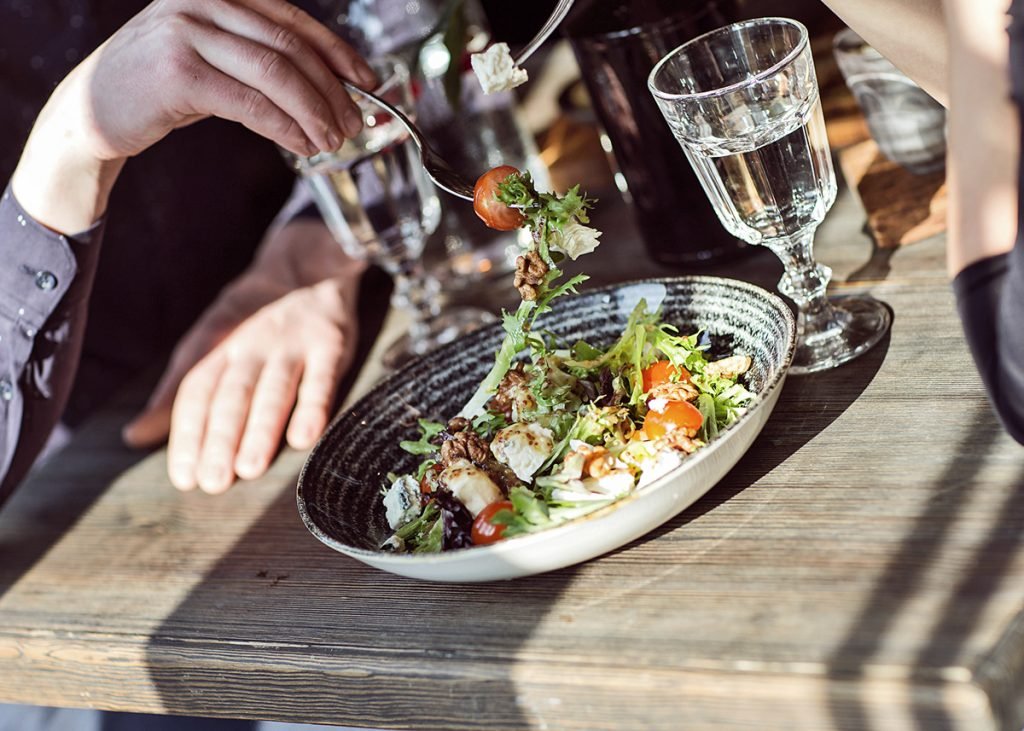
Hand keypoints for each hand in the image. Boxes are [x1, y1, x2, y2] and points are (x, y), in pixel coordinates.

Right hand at [13, 0, 375, 233]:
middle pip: (290, 46)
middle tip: (355, 123)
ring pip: (276, 73)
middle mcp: (203, 2)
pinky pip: (251, 103)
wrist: (91, 112)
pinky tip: (302, 144)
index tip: (369, 83)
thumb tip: (330, 87)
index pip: (294, 19)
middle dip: (332, 89)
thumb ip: (261, 59)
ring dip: (315, 111)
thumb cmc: (161, 88)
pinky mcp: (178, 73)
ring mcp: (187, 33)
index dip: (338, 52)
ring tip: (333, 140)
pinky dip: (285, 127)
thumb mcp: (214, 58)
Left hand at [122, 220, 364, 493]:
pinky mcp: (330, 344)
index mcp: (216, 344)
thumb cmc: (250, 318)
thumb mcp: (207, 344)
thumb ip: (175, 393)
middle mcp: (250, 344)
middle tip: (212, 483)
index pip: (195, 392)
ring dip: (260, 429)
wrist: (306, 265)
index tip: (183, 476)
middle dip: (220, 439)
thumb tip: (134, 437)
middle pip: (231, 395)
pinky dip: (313, 407)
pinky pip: (322, 379)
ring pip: (273, 390)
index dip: (188, 433)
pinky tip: (303, 439)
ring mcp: (291, 344)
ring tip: (249, 469)